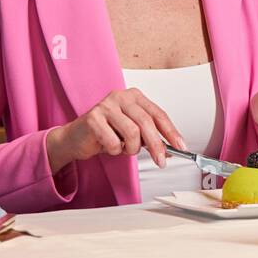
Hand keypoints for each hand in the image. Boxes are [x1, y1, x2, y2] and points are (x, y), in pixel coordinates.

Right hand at [46, 89, 184, 172]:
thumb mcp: (133, 133)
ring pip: (132, 133)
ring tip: (123, 148)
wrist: (76, 137)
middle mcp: (121, 96)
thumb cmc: (106, 133)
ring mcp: (106, 105)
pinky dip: (115, 150)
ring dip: (130, 148)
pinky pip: (113, 142)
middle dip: (156, 146)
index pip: (159, 114)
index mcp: (135, 96)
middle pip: (146, 123)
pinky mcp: (93, 118)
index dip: (171, 132)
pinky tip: (108, 146)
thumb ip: (151, 137)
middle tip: (160, 161)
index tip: (180, 147)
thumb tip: (172, 149)